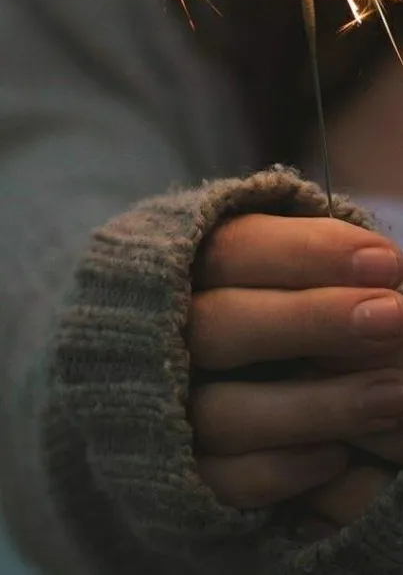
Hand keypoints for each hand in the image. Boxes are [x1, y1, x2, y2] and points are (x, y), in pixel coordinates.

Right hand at [186, 213, 402, 508]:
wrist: (236, 405)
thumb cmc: (287, 320)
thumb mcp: (293, 279)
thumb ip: (318, 270)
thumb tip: (375, 268)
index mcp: (190, 272)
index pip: (233, 251)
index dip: (306, 253)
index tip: (385, 263)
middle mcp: (169, 338)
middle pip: (216, 324)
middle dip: (310, 321)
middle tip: (393, 318)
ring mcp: (170, 408)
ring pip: (219, 411)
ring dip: (313, 406)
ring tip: (395, 397)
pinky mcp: (183, 473)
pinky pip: (220, 481)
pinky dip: (280, 470)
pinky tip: (338, 457)